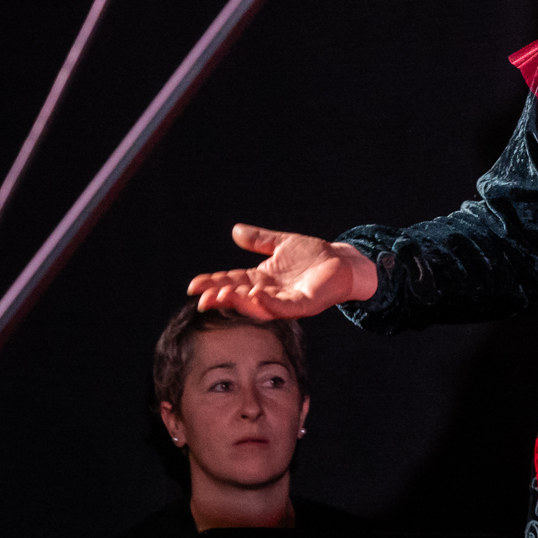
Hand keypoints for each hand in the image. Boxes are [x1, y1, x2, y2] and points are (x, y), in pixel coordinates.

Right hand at [186, 224, 377, 318]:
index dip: (213, 284)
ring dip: (239, 302)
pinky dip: (268, 303)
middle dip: (220, 297)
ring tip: (222, 296)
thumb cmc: (314, 256)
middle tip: (201, 297)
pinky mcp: (304, 304)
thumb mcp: (282, 244)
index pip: (232, 282)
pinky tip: (255, 295)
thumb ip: (260, 240)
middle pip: (239, 297)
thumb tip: (236, 230)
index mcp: (262, 279)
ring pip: (257, 306)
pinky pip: (283, 307)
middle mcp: (271, 293)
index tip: (193, 285)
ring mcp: (286, 300)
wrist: (344, 263)